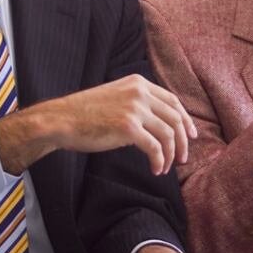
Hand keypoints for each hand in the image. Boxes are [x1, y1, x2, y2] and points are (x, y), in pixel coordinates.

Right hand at [0, 74, 196, 175]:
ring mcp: (135, 109)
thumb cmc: (84, 114)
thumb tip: (160, 124)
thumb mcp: (115, 97)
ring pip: (168, 134)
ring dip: (171, 154)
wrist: (60, 120)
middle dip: (183, 140)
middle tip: (183, 157)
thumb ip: (137, 103)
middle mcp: (139, 92)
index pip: (173, 101)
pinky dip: (159, 161)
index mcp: (138, 83)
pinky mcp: (128, 127)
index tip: (191, 135)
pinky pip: (155, 148)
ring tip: (166, 167)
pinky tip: (155, 169)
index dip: (186, 119)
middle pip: (175, 118)